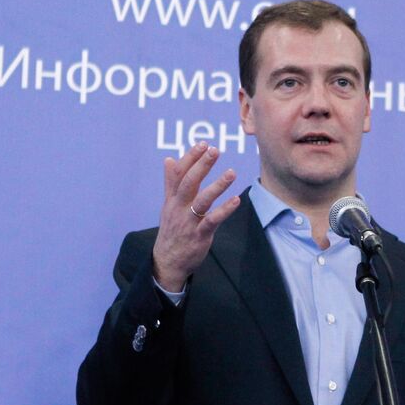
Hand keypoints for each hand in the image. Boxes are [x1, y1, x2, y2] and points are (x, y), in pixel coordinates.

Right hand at [152, 142, 240, 290]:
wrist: (167, 261)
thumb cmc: (172, 230)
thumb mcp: (168, 205)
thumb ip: (170, 182)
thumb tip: (170, 159)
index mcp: (172, 199)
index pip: (179, 174)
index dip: (190, 158)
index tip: (203, 144)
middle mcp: (178, 207)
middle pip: (188, 182)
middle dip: (201, 165)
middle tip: (214, 150)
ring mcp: (188, 221)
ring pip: (202, 200)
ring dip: (217, 185)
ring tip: (231, 172)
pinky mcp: (199, 235)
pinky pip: (212, 220)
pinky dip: (224, 210)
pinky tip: (236, 200)